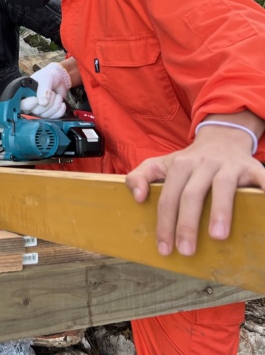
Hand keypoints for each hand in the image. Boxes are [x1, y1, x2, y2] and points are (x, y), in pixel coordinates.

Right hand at [19, 62, 70, 118]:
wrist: (58, 78)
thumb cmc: (48, 76)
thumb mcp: (45, 79)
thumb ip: (43, 89)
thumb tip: (42, 103)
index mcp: (25, 94)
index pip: (21, 105)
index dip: (29, 104)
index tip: (36, 99)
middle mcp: (30, 104)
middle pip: (37, 111)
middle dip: (48, 101)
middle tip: (51, 92)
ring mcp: (39, 111)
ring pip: (46, 115)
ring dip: (55, 104)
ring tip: (55, 95)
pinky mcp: (48, 114)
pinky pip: (54, 117)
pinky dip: (60, 110)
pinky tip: (61, 102)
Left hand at [126, 124, 264, 256]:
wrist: (222, 138)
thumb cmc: (188, 161)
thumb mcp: (159, 164)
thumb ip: (140, 176)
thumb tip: (137, 197)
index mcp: (179, 165)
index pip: (168, 197)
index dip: (164, 223)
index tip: (165, 248)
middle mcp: (203, 163)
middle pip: (192, 194)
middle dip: (187, 224)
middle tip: (186, 251)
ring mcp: (228, 166)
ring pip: (222, 187)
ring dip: (220, 211)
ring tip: (217, 236)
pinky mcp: (252, 168)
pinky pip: (260, 179)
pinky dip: (264, 190)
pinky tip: (264, 208)